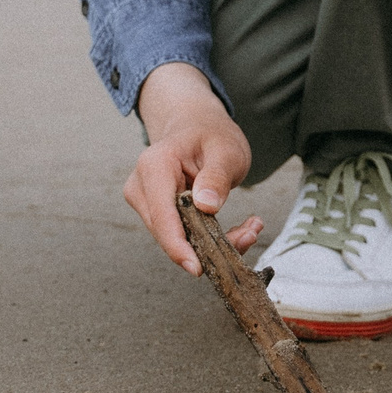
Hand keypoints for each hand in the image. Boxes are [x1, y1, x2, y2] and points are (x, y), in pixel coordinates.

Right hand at [126, 62, 261, 274]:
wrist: (195, 125)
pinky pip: (180, 235)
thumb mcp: (226, 150)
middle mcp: (141, 186)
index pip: (162, 215)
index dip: (178, 245)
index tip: (198, 267)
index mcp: (155, 166)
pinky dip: (209, 237)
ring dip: (213, 241)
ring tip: (250, 228)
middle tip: (250, 234)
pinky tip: (238, 229)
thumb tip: (205, 207)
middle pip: (169, 232)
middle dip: (208, 243)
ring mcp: (144, 201)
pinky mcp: (155, 213)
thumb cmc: (211, 134)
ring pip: (176, 238)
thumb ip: (216, 176)